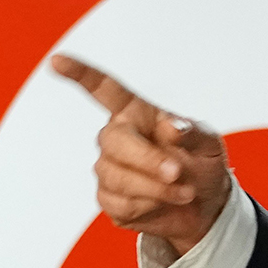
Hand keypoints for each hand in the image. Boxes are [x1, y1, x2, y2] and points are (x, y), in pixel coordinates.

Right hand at [51, 54, 230, 256]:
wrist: (206, 204)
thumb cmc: (203, 162)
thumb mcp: (209, 143)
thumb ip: (193, 132)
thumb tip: (172, 128)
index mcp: (138, 113)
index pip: (104, 90)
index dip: (81, 74)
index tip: (58, 61)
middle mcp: (117, 137)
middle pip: (112, 141)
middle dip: (147, 160)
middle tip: (177, 172)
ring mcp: (109, 168)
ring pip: (117, 177)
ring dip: (157, 189)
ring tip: (186, 192)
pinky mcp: (109, 199)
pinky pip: (120, 204)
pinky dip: (151, 206)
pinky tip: (166, 203)